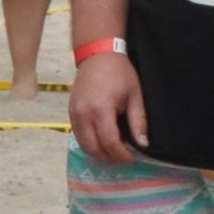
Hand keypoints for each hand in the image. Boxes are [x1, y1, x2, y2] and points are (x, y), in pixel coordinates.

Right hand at [69, 51, 147, 165]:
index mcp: (101, 110)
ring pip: (83, 144)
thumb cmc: (119, 73)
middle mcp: (83, 115)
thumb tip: (143, 144)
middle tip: (123, 158)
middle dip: (108, 157)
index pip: (109, 142)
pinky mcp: (70, 112)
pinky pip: (78, 135)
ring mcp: (74, 114)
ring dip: (98, 152)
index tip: (132, 158)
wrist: (97, 56)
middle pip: (93, 147)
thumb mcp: (135, 96)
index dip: (121, 154)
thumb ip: (138, 122)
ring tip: (113, 151)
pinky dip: (90, 142)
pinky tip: (102, 140)